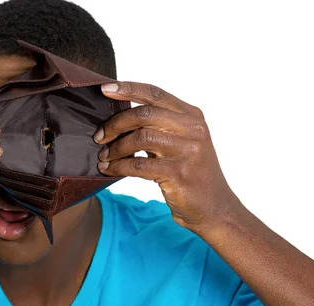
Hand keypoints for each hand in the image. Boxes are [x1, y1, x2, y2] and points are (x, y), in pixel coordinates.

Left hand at [95, 82, 241, 233]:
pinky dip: (119, 166)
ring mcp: (188, 151)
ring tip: (104, 156)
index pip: (156, 94)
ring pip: (140, 138)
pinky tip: (109, 169)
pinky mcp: (178, 174)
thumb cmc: (190, 173)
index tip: (105, 89)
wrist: (214, 208)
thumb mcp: (182, 143)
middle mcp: (193, 129)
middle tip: (99, 136)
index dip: (128, 89)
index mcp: (192, 116)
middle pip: (144, 114)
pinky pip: (139, 165)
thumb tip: (119, 118)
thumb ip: (160, 127)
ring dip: (116, 148)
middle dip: (116, 124)